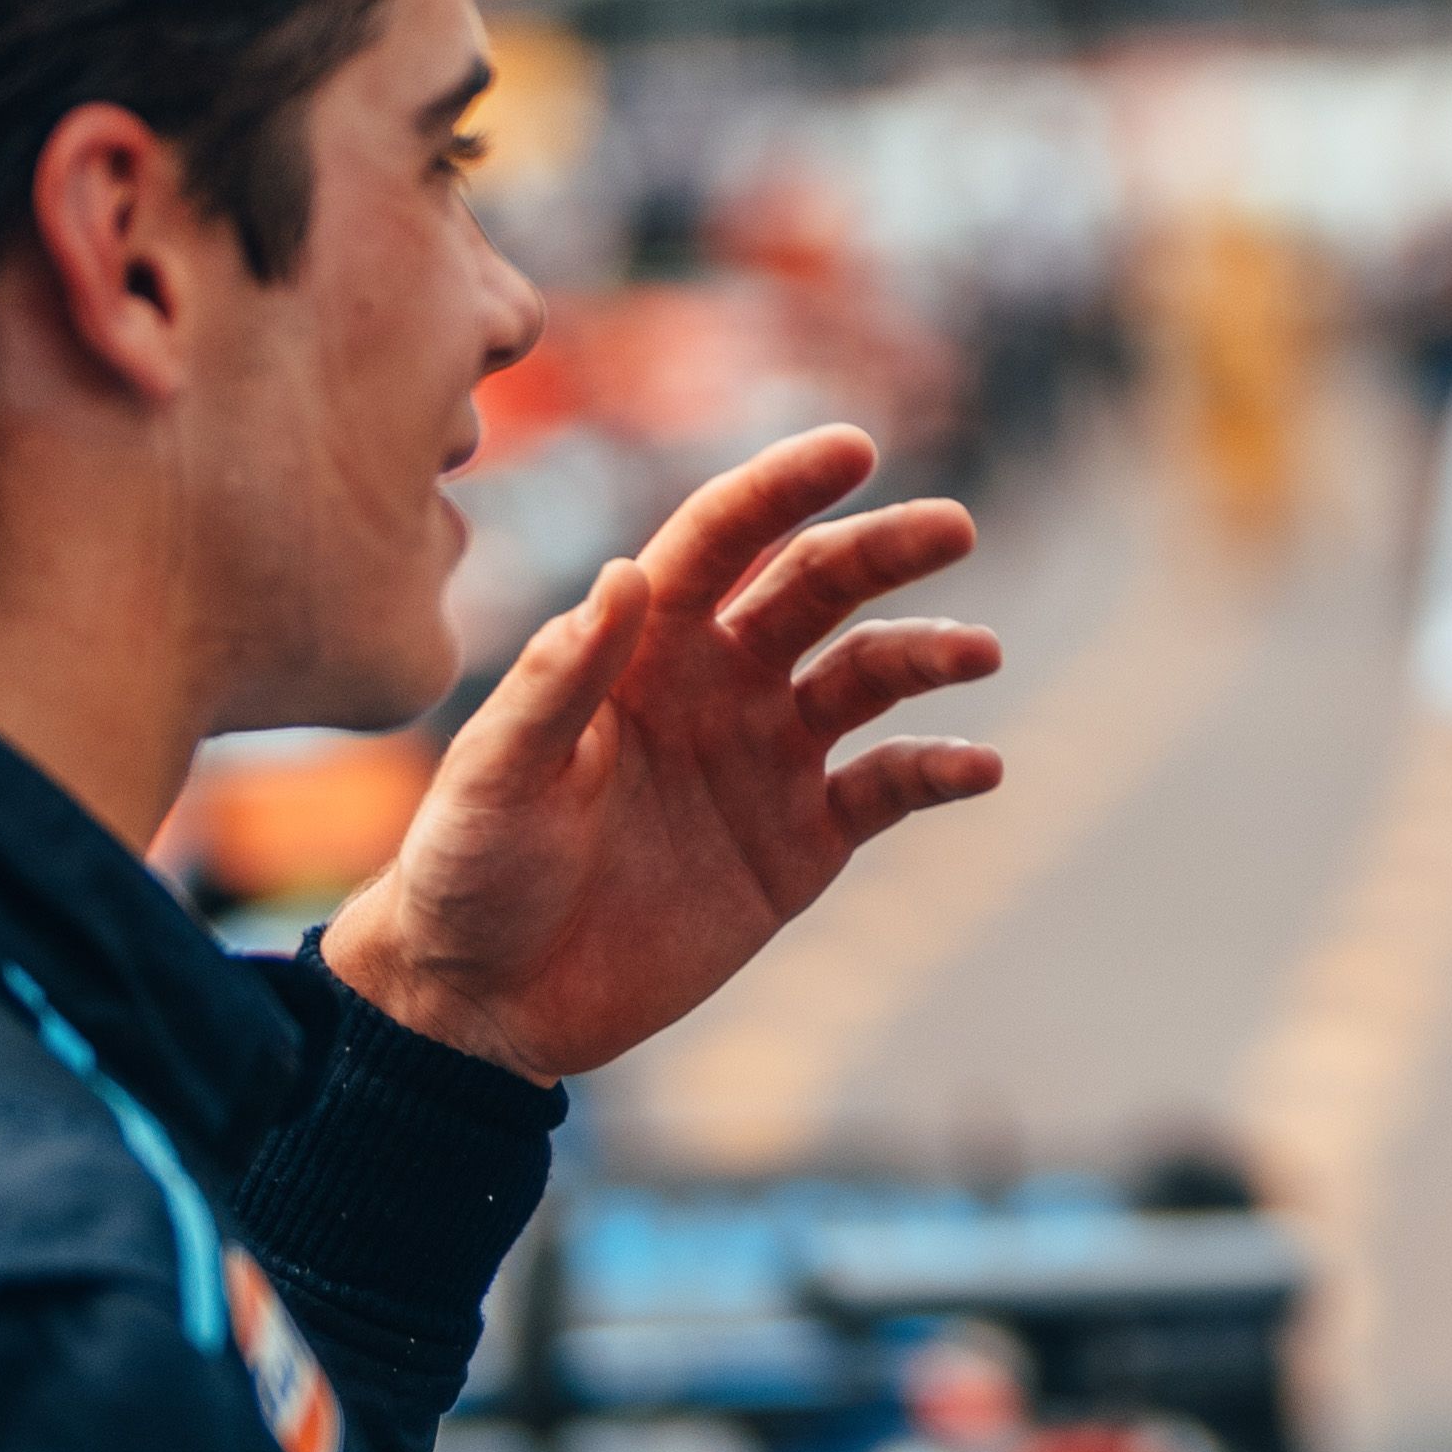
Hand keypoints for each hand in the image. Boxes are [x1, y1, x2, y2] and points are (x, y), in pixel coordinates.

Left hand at [324, 426, 1003, 1079]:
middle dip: (884, 550)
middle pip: (816, 590)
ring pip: (868, 677)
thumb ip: (559, 680)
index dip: (783, 490)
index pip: (721, 541)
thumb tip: (625, 574)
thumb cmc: (471, 870)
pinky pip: (887, 790)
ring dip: (927, 654)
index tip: (851, 449)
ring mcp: (765, 762)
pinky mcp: (800, 845)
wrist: (491, 1002)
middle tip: (953, 526)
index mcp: (641, 649)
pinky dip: (939, 770)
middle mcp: (715, 685)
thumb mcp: (497, 773)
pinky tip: (981, 766)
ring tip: (979, 649)